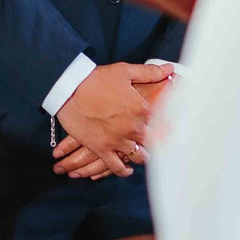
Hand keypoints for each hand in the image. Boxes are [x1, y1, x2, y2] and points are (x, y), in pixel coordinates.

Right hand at [54, 63, 168, 176]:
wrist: (68, 89)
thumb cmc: (96, 79)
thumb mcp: (125, 71)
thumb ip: (149, 72)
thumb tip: (169, 69)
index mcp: (142, 108)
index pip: (164, 121)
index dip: (167, 123)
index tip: (171, 126)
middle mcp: (133, 127)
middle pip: (154, 140)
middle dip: (156, 140)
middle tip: (158, 141)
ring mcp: (118, 140)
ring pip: (139, 156)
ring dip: (142, 155)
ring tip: (142, 153)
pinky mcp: (102, 148)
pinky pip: (117, 167)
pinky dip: (124, 170)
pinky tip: (128, 169)